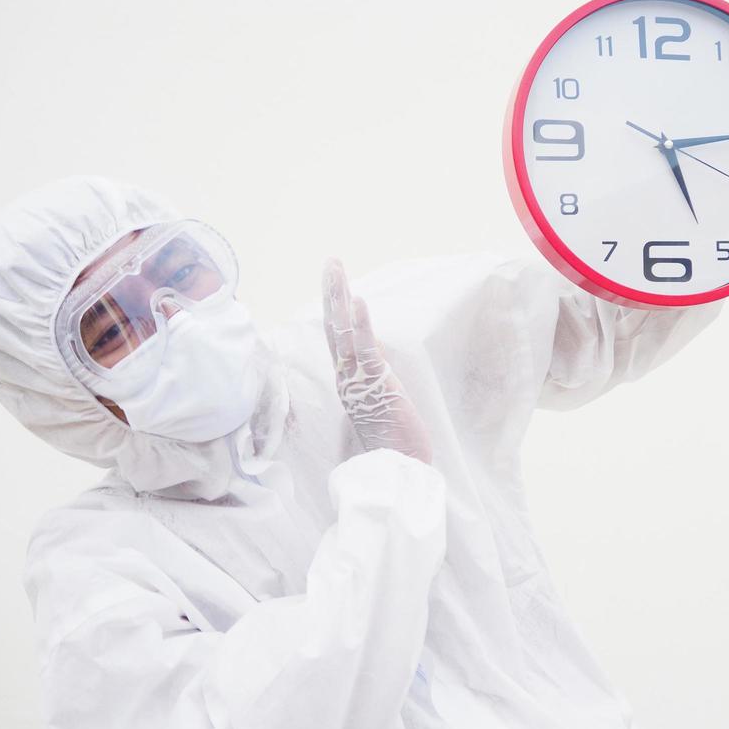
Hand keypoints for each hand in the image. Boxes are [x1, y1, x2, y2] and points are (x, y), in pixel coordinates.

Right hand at [322, 257, 433, 464]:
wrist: (397, 467)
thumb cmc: (393, 438)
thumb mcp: (382, 398)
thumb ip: (375, 375)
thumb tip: (378, 352)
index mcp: (347, 379)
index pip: (336, 337)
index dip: (334, 308)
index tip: (335, 282)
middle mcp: (345, 376)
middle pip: (332, 327)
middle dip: (331, 292)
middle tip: (331, 262)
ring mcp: (357, 379)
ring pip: (342, 331)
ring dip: (339, 297)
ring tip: (336, 268)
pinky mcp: (374, 382)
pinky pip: (364, 348)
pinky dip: (360, 323)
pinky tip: (357, 299)